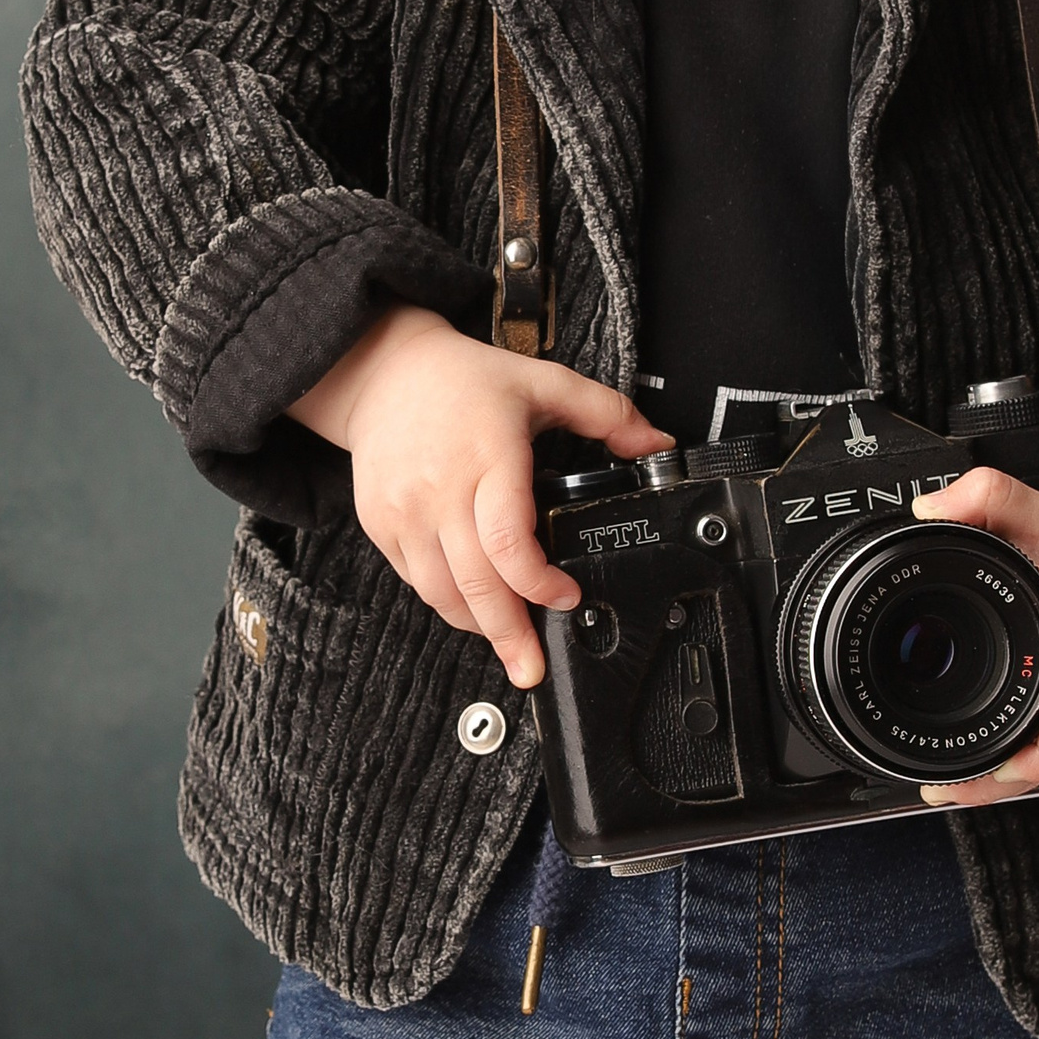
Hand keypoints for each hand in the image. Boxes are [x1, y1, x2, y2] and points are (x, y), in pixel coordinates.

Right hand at [288, 304, 672, 688]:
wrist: (384, 371)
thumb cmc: (465, 379)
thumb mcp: (544, 383)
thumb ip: (607, 413)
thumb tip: (658, 445)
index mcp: (487, 457)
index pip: (508, 542)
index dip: (540, 584)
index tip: (567, 596)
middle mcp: (441, 490)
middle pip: (477, 584)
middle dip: (511, 635)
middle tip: (533, 666)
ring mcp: (404, 511)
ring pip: (443, 593)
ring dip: (479, 625)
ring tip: (508, 639)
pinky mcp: (380, 525)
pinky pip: (417, 582)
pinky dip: (448, 601)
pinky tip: (472, 603)